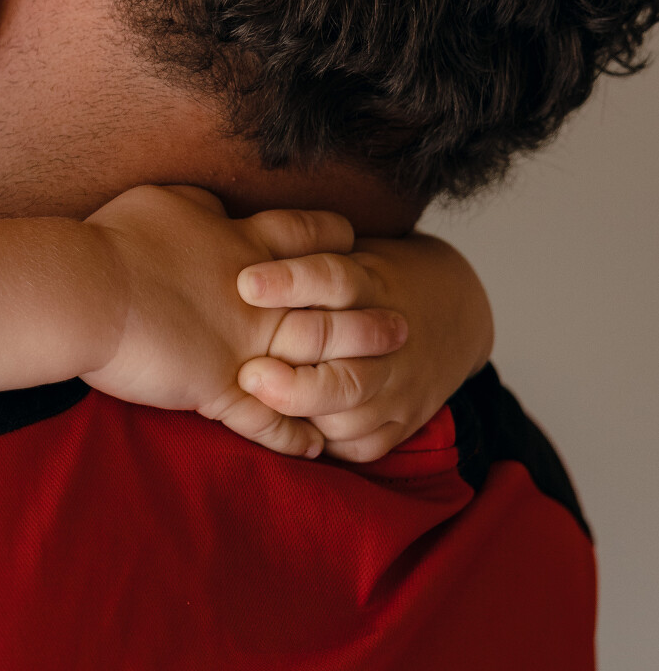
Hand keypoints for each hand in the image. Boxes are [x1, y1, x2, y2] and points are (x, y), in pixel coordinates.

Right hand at [80, 188, 407, 458]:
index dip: (336, 244)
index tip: (352, 250)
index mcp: (246, 245)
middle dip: (371, 320)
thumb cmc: (114, 241)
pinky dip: (296, 438)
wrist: (85, 290)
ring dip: (348, 381)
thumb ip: (200, 204)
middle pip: (335, 308)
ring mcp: (246, 346)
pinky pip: (272, 421)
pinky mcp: (223, 389)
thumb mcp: (165, 201)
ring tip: (375, 391)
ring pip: (317, 367)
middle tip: (402, 328)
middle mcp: (261, 298)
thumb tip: (212, 203)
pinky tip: (315, 449)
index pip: (312, 239)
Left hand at [235, 232, 492, 462]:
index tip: (245, 283)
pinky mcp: (400, 422)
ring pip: (348, 413)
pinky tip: (289, 430)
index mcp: (373, 284)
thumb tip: (216, 224)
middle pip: (345, 371)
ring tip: (257, 404)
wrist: (455, 314)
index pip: (334, 280)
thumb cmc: (370, 281)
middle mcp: (389, 340)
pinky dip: (323, 442)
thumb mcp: (348, 250)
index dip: (290, 281)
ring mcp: (398, 387)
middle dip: (293, 380)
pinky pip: (358, 446)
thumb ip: (296, 246)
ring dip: (301, 413)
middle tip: (247, 374)